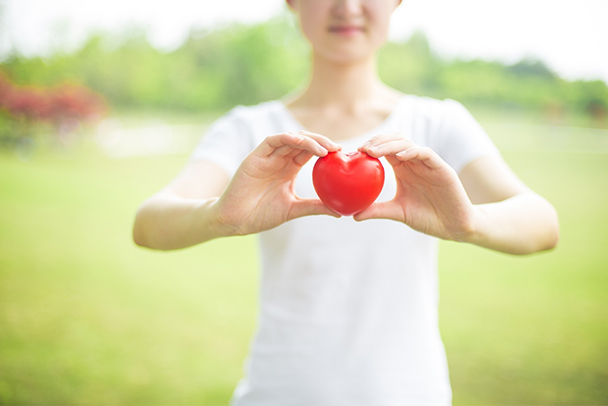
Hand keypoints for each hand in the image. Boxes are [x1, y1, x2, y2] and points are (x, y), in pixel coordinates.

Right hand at [212, 131, 341, 235]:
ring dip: (309, 140)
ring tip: (324, 149)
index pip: (310, 152)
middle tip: (337, 149)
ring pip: (290, 139)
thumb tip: (339, 211)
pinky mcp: (255, 157)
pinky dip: (287, 138)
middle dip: (321, 142)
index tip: (341, 154)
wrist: (235, 220)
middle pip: (303, 142)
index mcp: (289, 169)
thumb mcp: (293, 210)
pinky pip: (272, 141)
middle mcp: (279, 159)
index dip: (326, 149)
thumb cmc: (261, 215)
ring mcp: (267, 157)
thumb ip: (314, 207)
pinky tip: (300, 142)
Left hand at [356, 133, 475, 240]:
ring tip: (374, 151)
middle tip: (362, 149)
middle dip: (377, 141)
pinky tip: (399, 157)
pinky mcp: (441, 168)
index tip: (355, 152)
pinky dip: (412, 152)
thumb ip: (377, 210)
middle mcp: (414, 163)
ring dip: (389, 144)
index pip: (385, 149)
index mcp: (403, 169)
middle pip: (394, 141)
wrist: (454, 226)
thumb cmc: (427, 217)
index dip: (371, 146)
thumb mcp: (397, 212)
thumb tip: (353, 216)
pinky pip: (426, 153)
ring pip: (407, 144)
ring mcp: (428, 164)